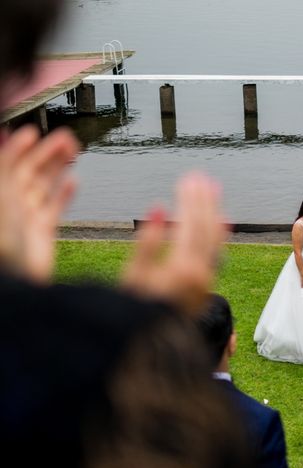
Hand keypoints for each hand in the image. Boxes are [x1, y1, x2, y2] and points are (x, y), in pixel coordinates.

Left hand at [0, 126, 78, 282]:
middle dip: (46, 153)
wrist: (17, 279)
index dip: (19, 147)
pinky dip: (65, 194)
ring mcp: (27, 217)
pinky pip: (55, 208)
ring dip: (58, 167)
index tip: (32, 132)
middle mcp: (10, 203)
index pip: (8, 164)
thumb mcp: (3, 195)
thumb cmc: (4, 241)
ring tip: (73, 150)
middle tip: (66, 138)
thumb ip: (7, 166)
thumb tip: (12, 136)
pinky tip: (74, 181)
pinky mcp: (43, 232)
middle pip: (29, 171)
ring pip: (44, 186)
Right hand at [122, 172, 227, 315]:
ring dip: (214, 214)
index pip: (191, 225)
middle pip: (207, 229)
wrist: (152, 349)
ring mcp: (206, 280)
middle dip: (204, 201)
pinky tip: (222, 222)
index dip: (190, 200)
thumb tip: (158, 210)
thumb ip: (147, 243)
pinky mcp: (206, 286)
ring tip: (213, 191)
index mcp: (182, 268)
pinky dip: (219, 234)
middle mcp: (201, 273)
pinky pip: (218, 254)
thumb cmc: (135, 312)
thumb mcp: (132, 277)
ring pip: (216, 240)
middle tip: (202, 177)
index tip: (189, 179)